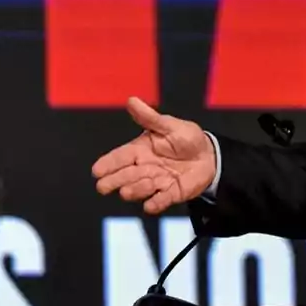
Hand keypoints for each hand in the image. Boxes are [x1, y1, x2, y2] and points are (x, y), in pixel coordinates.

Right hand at [92, 97, 217, 214]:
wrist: (209, 155)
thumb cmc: (186, 138)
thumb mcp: (169, 125)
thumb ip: (150, 117)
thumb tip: (131, 100)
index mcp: (140, 150)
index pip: (119, 157)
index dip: (107, 164)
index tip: (96, 171)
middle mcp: (144, 168)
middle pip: (123, 177)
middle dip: (113, 182)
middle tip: (103, 186)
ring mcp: (156, 183)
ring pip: (138, 189)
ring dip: (136, 189)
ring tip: (143, 183)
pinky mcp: (170, 194)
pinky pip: (159, 201)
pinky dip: (154, 204)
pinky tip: (150, 205)